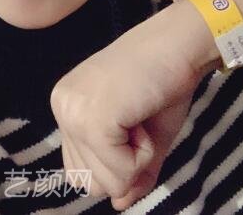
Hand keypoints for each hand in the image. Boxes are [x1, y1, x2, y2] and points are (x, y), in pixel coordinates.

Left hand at [50, 0, 211, 210]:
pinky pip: (121, 172)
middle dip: (125, 163)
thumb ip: (128, 171)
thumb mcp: (144, 135)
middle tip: (139, 117)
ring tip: (141, 113)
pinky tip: (144, 115)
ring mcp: (73, 112)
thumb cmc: (164, 80)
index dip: (117, 160)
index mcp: (67, 105)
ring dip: (137, 158)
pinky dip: (144, 155)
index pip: (81, 170)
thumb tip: (118, 204)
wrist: (181, 43)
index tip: (135, 120)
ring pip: (105, 183)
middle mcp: (61, 106)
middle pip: (89, 182)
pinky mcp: (93, 119)